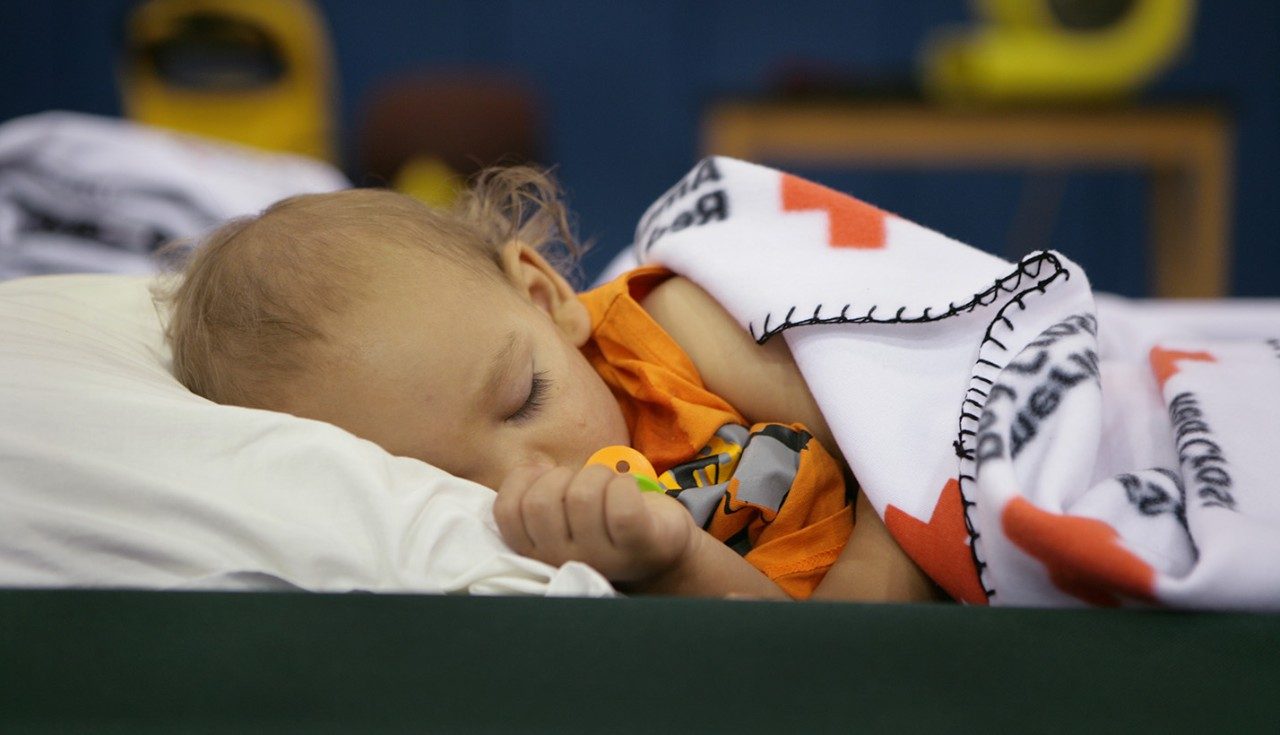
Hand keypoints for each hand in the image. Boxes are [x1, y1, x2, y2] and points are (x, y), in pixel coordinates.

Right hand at [493, 463, 695, 583]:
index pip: (506, 512)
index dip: (523, 480)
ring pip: (582, 496)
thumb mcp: (561, 514)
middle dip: (562, 475)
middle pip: (540, 502)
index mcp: (537, 552)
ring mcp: (601, 558)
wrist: (661, 548)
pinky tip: (630, 490)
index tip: (547, 475)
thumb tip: (530, 467)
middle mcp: (564, 561)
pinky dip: (625, 482)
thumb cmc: (603, 520)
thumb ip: (536, 496)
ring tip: (610, 486)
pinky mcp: (637, 545)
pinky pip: (621, 501)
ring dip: (598, 475)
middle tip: (583, 483)